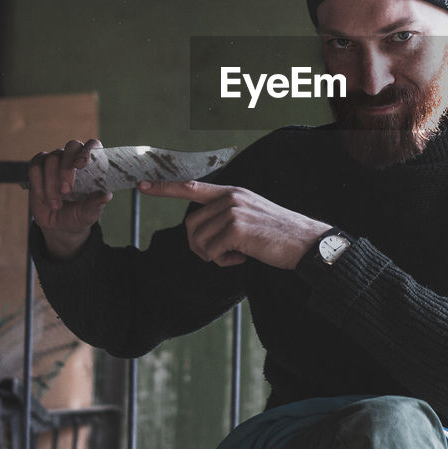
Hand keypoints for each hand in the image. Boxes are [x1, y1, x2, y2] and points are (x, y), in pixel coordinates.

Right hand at [28, 138, 112, 259]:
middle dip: (67, 168)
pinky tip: (45, 199)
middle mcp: (74, 157)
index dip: (87, 151)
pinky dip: (39, 185)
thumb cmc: (80, 214)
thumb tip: (106, 196)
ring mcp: (55, 160)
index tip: (81, 165)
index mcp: (93, 164)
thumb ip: (96, 203)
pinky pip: (35, 168)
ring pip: (51, 159)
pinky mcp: (38, 168)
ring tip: (56, 205)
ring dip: (52, 184)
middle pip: (71, 146)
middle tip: (67, 191)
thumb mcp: (90, 212)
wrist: (60, 224)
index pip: (93, 145)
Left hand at [138, 180, 330, 269]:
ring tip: (237, 254)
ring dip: (213, 256)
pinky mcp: (236, 229)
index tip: (142, 185)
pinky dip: (224, 262)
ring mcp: (233, 211)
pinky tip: (243, 258)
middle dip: (200, 246)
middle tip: (223, 254)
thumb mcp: (250, 214)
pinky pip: (212, 252)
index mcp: (231, 192)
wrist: (305, 242)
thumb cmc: (278, 234)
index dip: (164, 187)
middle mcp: (229, 198)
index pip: (191, 186)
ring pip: (199, 240)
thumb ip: (225, 214)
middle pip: (191, 225)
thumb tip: (200, 231)